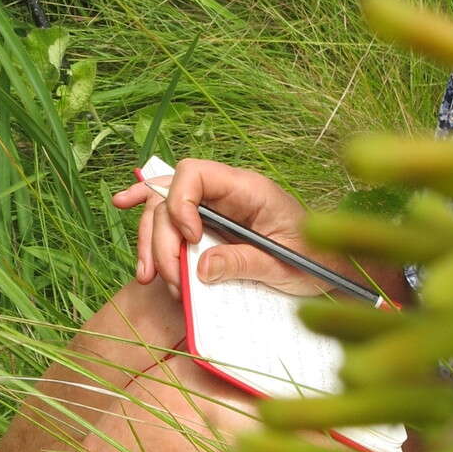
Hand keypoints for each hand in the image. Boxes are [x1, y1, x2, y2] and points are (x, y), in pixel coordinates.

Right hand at [112, 159, 324, 299]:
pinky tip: (125, 211)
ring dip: (150, 242)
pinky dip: (149, 224)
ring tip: (151, 277)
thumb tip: (200, 268)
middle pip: (170, 198)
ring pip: (163, 211)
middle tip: (170, 278)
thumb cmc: (313, 260)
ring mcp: (214, 209)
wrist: (327, 269)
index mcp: (248, 189)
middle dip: (162, 237)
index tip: (190, 240)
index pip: (195, 174)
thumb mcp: (283, 265)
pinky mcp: (208, 228)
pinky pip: (170, 217)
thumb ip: (243, 263)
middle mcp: (226, 193)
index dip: (180, 203)